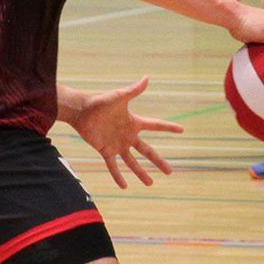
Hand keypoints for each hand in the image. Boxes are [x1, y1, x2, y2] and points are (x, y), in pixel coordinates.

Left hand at [65, 77, 183, 188]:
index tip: (181, 130)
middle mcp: (128, 135)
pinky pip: (113, 166)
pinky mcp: (105, 150)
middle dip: (158, 161)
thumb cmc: (101, 101)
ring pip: (132, 162)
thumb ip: (134, 90)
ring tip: (150, 184)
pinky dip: (118, 176)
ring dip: (140, 173)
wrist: (82, 110)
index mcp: (134, 122)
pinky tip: (124, 186)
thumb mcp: (120, 96)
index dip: (168, 127)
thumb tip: (147, 78)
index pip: (155, 125)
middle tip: (170, 172)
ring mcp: (117, 144)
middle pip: (147, 151)